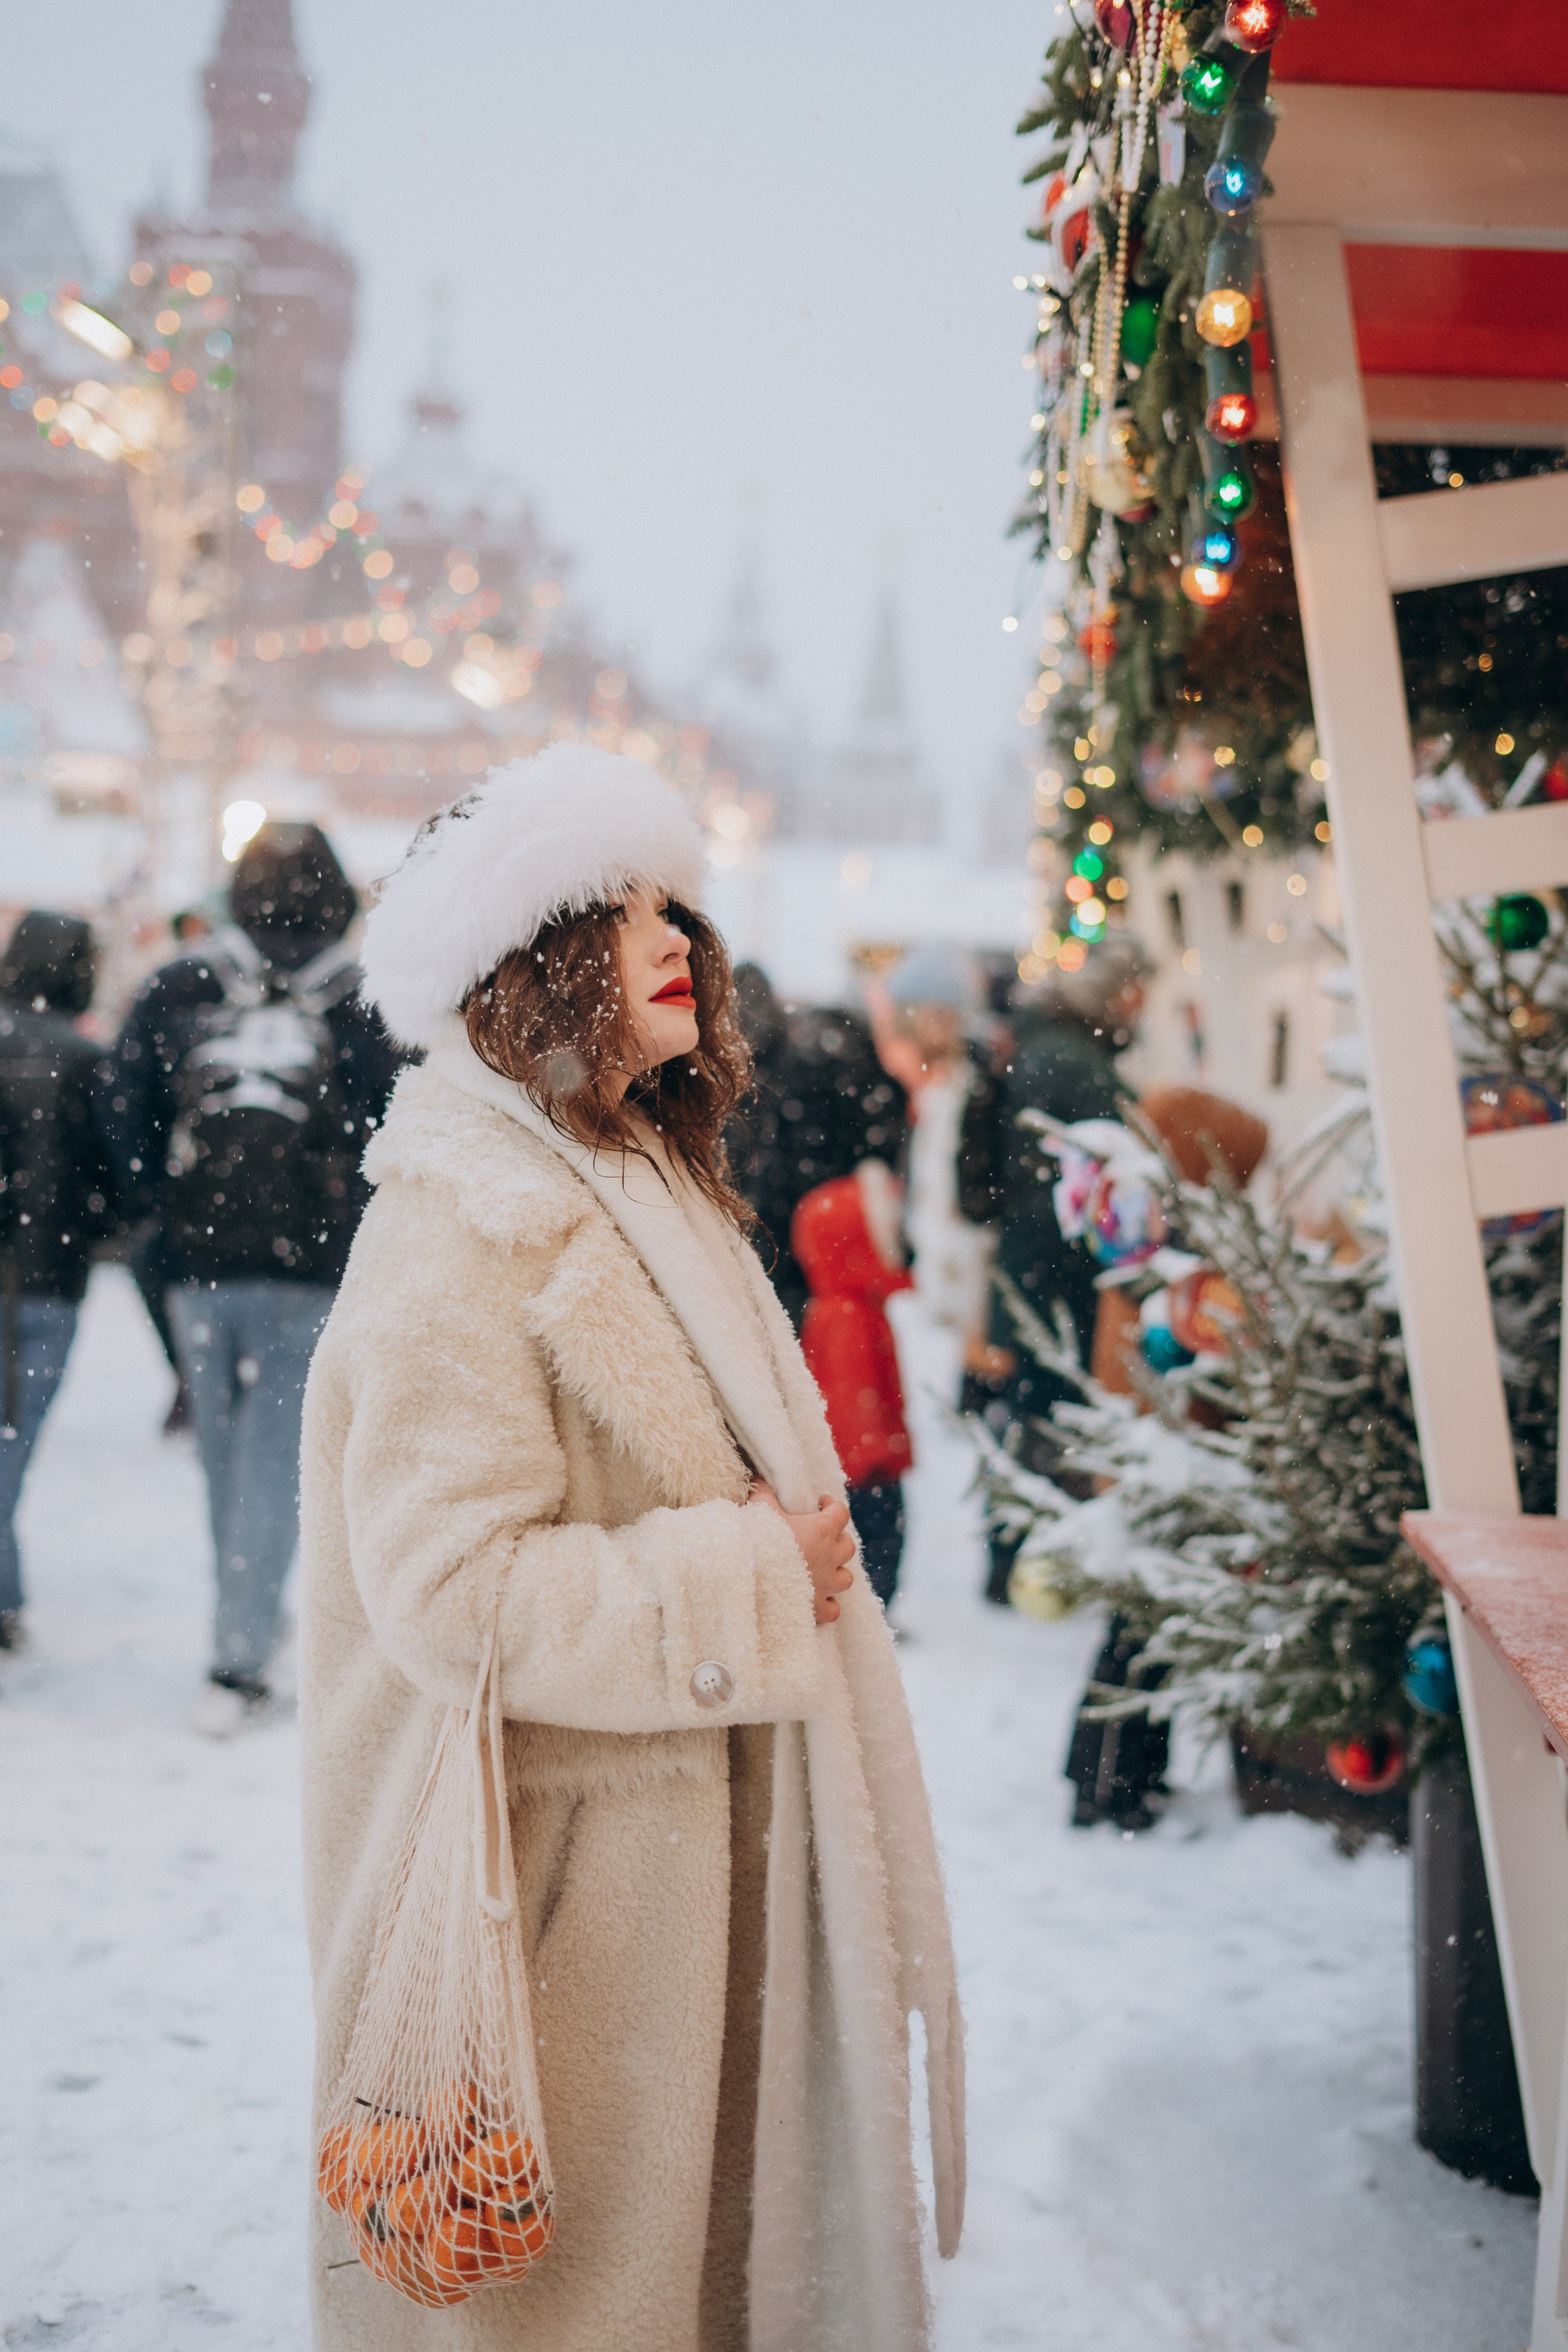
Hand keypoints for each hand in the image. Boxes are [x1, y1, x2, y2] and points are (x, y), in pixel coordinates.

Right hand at [748, 1479, 854, 1624]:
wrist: (747, 1578)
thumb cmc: (757, 1540)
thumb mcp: (759, 1509)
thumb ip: (764, 1492)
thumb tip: (760, 1477)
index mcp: (821, 1530)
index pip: (841, 1512)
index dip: (832, 1505)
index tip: (821, 1503)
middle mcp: (830, 1557)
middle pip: (847, 1546)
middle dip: (836, 1540)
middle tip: (820, 1537)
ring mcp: (826, 1584)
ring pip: (847, 1577)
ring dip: (837, 1571)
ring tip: (821, 1568)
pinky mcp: (817, 1607)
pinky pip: (834, 1609)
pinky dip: (829, 1603)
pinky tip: (817, 1598)